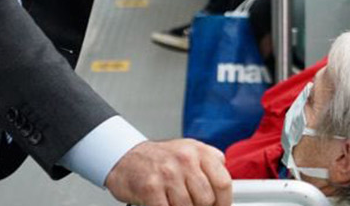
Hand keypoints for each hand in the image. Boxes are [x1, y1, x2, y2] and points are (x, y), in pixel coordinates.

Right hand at [105, 139, 231, 205]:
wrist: (124, 157)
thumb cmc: (158, 158)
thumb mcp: (188, 150)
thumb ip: (210, 163)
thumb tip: (225, 186)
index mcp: (198, 152)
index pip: (223, 182)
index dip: (224, 202)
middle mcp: (185, 160)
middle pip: (206, 199)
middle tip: (192, 205)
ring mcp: (167, 173)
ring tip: (174, 202)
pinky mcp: (150, 187)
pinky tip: (164, 205)